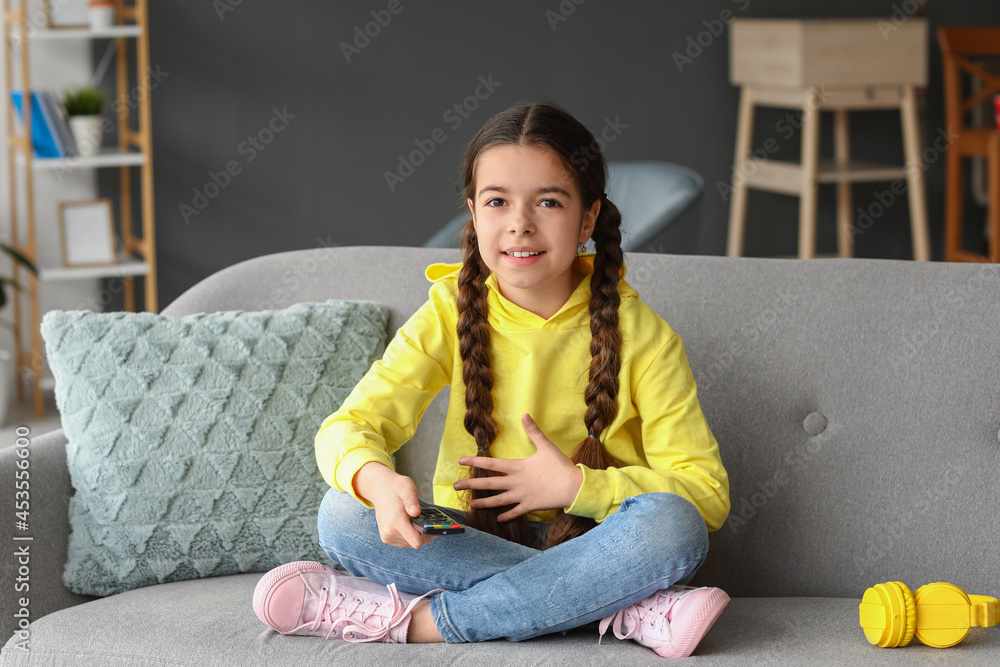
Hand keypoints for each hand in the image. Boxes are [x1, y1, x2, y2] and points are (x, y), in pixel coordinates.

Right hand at [353, 462, 436, 548]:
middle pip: (415, 543)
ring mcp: (387, 536)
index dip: (427, 535)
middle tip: (428, 521)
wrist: (380, 489)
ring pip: (410, 544)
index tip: (432, 526)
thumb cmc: (396, 487)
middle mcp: (389, 532)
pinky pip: (404, 542)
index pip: (416, 540)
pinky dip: (410, 536)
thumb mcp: (407, 488)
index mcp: (396, 521)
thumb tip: (416, 512)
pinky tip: (411, 524)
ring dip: (417, 535)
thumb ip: (412, 501)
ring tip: (419, 521)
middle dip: (424, 534)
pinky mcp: (386, 537)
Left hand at [454, 413, 583, 521]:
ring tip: (472, 504)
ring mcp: (521, 496)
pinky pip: (515, 512)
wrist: (572, 487)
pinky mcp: (530, 506)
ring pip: (499, 501)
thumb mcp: (546, 446)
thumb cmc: (560, 466)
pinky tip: (498, 518)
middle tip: (456, 486)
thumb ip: (533, 431)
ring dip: (484, 503)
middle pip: (489, 484)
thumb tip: (524, 415)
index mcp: (517, 467)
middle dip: (471, 485)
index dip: (475, 462)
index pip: (491, 464)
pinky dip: (506, 515)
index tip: (460, 461)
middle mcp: (515, 483)